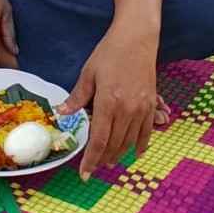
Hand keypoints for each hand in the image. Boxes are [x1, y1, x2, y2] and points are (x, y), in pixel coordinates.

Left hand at [57, 27, 158, 179]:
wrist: (137, 39)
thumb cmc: (109, 53)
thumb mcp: (89, 73)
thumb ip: (77, 97)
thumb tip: (62, 114)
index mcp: (108, 103)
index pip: (98, 139)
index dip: (91, 159)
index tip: (84, 173)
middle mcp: (127, 110)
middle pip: (114, 144)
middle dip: (103, 159)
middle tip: (93, 167)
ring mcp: (142, 109)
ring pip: (130, 142)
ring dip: (118, 154)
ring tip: (107, 160)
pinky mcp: (152, 105)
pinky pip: (147, 133)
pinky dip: (139, 145)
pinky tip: (133, 153)